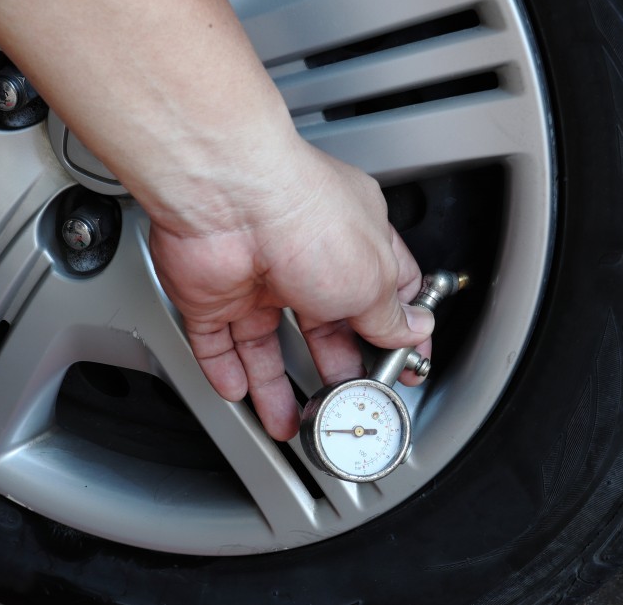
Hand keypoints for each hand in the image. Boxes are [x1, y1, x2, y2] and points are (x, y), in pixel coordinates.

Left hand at [148, 146, 434, 440]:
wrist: (227, 200)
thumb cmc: (304, 218)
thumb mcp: (373, 279)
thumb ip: (390, 315)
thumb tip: (412, 331)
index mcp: (355, 239)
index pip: (386, 289)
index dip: (397, 329)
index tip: (406, 363)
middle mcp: (305, 255)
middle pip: (324, 324)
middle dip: (336, 367)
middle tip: (347, 400)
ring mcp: (255, 274)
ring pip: (266, 341)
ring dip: (277, 386)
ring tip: (294, 422)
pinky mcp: (211, 292)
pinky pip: (215, 340)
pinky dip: (225, 369)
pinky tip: (239, 393)